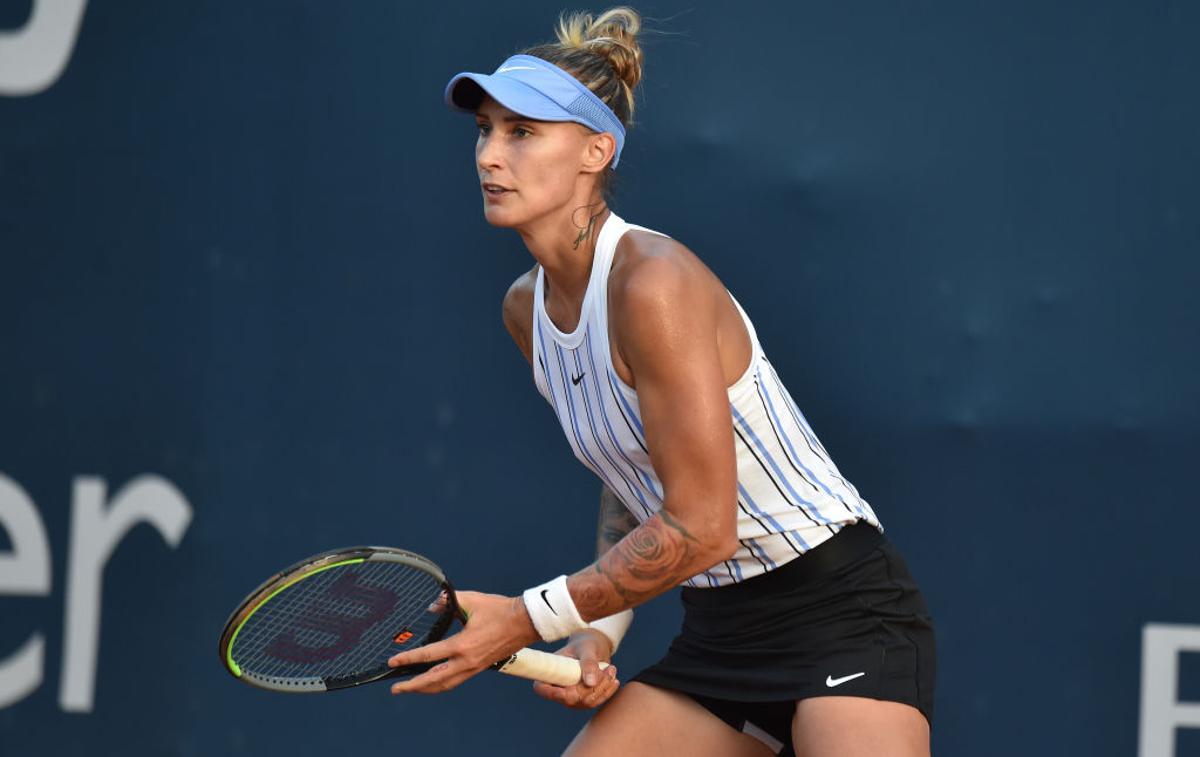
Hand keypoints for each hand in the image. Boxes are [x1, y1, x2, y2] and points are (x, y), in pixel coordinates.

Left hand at [386, 590, 538, 694]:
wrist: (525, 622)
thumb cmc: (500, 610)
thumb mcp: (470, 600)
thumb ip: (447, 602)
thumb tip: (431, 607)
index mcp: (462, 645)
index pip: (429, 655)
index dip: (408, 658)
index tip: (393, 662)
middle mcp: (466, 661)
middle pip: (433, 680)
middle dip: (412, 686)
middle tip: (395, 689)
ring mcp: (473, 667)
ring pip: (444, 685)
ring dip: (425, 689)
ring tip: (410, 689)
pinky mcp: (479, 668)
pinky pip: (455, 681)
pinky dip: (440, 684)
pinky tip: (433, 681)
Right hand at [531, 628, 619, 708]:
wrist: (595, 647)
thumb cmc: (586, 643)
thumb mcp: (587, 648)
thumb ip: (588, 663)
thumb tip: (590, 683)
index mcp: (550, 672)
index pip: (542, 689)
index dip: (551, 693)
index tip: (568, 689)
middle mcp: (558, 688)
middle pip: (570, 698)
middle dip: (591, 686)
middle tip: (607, 669)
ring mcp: (571, 697)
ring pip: (586, 702)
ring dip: (602, 687)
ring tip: (611, 669)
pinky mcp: (584, 701)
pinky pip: (596, 701)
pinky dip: (607, 691)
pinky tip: (614, 680)